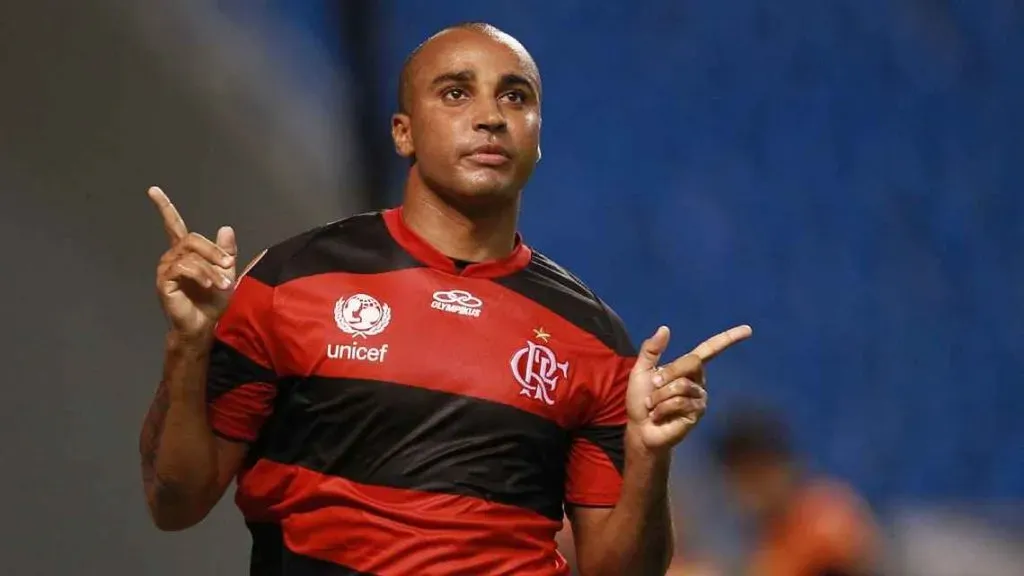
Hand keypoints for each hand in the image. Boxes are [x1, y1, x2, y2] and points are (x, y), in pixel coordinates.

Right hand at [148, 186, 236, 339]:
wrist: (203, 325)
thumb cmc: (212, 302)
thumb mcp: (226, 273)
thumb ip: (226, 252)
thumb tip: (225, 227)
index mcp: (185, 253)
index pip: (172, 225)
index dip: (164, 207)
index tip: (153, 190)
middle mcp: (172, 257)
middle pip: (191, 239)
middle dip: (213, 251)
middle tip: (229, 265)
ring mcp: (166, 269)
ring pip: (190, 255)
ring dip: (211, 268)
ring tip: (224, 284)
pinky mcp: (164, 282)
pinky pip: (183, 268)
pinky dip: (200, 274)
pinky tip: (210, 284)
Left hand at [626, 324, 752, 453]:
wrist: (640, 428)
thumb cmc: (641, 400)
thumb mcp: (641, 370)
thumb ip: (651, 350)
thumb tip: (665, 328)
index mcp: (686, 368)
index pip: (711, 349)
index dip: (729, 338)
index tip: (748, 330)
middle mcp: (698, 380)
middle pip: (693, 362)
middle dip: (669, 372)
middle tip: (655, 385)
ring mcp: (700, 397)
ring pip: (682, 385)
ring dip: (660, 395)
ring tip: (654, 406)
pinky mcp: (697, 413)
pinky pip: (680, 402)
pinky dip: (663, 408)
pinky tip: (659, 415)